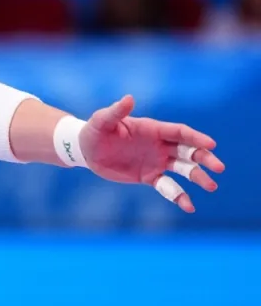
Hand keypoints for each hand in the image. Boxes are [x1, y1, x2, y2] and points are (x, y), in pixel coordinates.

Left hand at [81, 95, 224, 212]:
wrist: (86, 151)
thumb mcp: (102, 121)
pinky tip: (189, 207)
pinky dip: (179, 196)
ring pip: (183, 169)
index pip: (180, 132)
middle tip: (219, 168)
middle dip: (204, 158)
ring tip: (211, 187)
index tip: (211, 144)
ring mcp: (156, 161)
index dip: (196, 138)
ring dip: (198, 177)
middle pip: (189, 151)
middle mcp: (160, 145)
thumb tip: (128, 99)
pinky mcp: (149, 177)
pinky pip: (167, 187)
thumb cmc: (94, 131)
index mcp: (153, 129)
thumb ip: (116, 112)